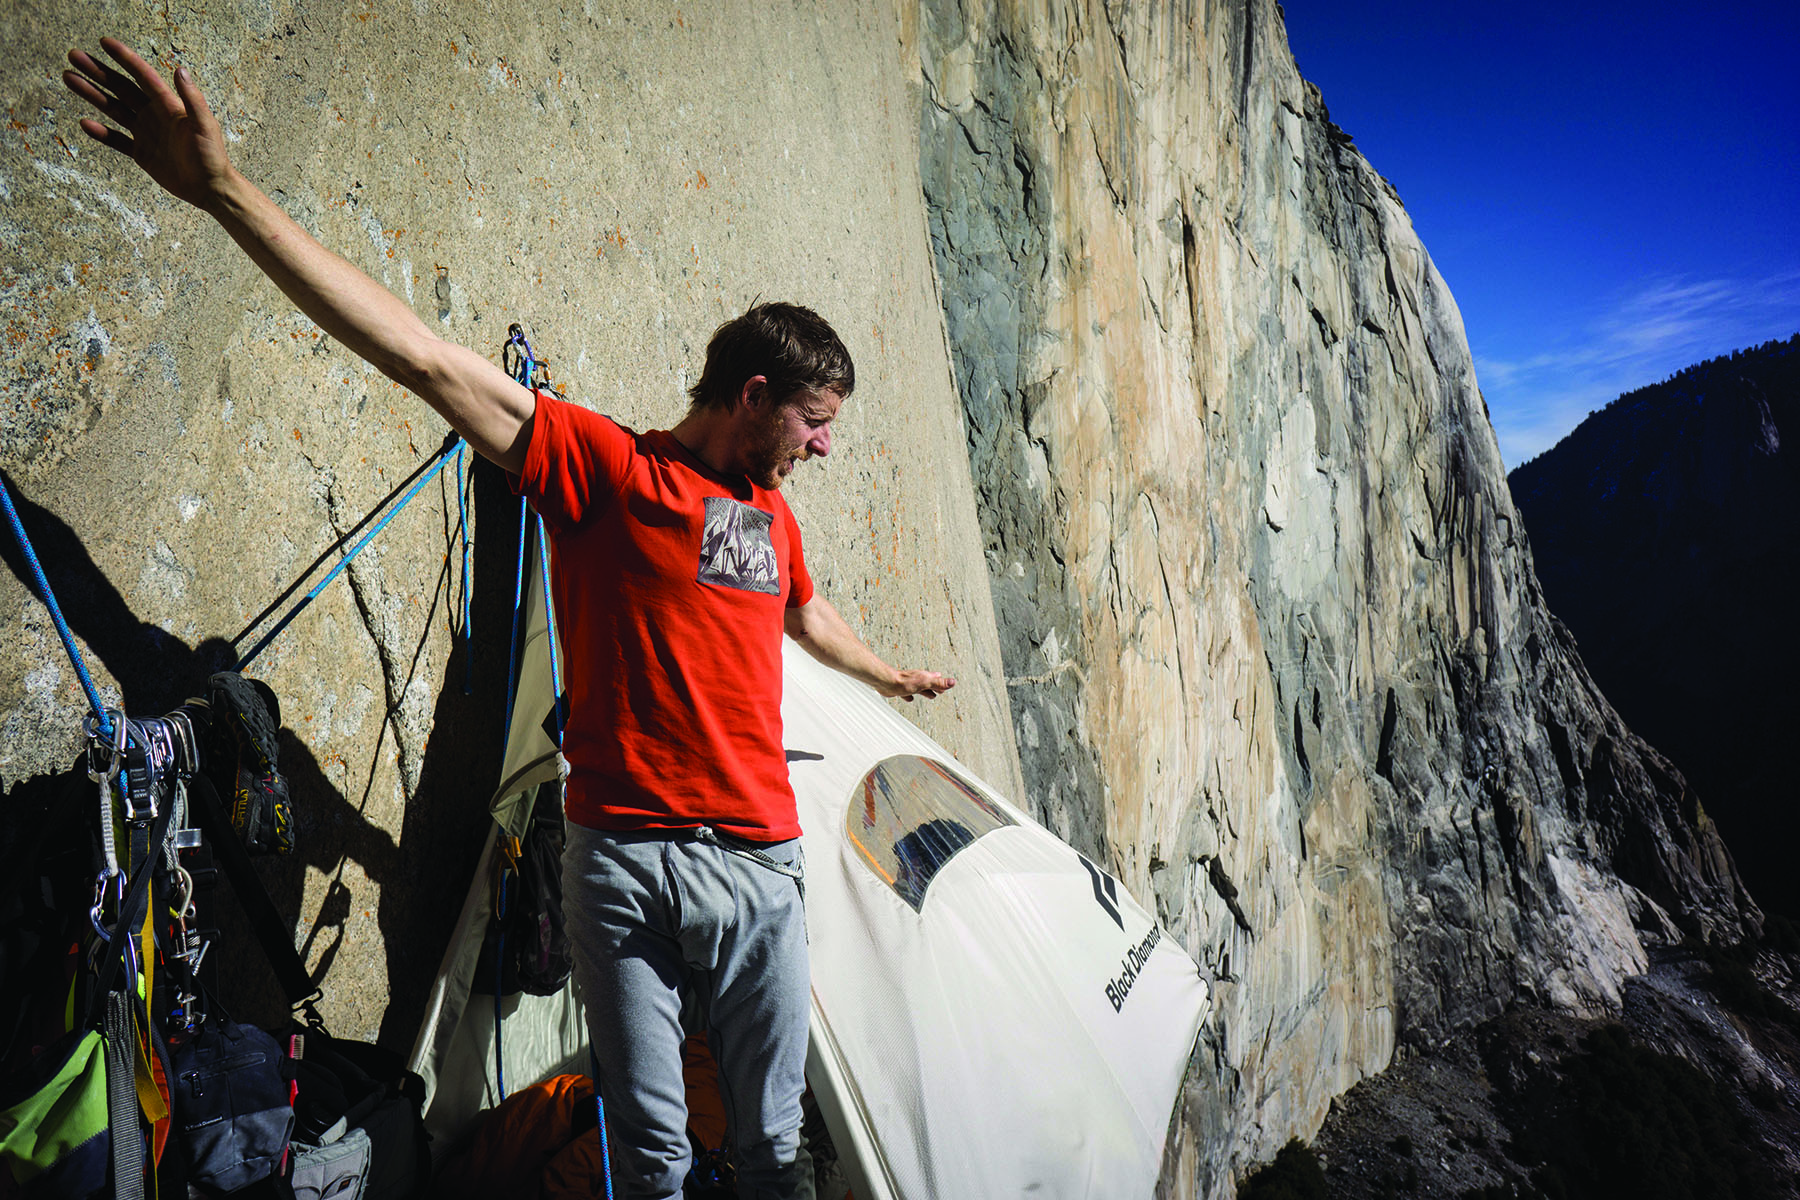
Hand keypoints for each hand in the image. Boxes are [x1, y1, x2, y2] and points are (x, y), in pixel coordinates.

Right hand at [63, 38, 234, 210]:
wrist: (211, 188)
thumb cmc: (212, 156)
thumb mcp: (205, 125)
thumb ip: (192, 99)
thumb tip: (180, 70)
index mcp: (169, 105)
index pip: (142, 76)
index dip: (125, 58)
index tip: (104, 42)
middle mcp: (154, 115)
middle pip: (121, 88)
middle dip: (98, 72)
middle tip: (74, 56)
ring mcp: (146, 133)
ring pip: (113, 109)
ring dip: (92, 94)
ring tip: (69, 78)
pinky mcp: (142, 153)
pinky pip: (116, 140)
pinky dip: (101, 133)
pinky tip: (85, 123)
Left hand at [880, 669, 955, 701]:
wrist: (886, 682)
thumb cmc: (905, 682)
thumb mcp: (925, 683)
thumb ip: (939, 683)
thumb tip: (953, 682)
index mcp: (925, 677)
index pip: (936, 680)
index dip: (942, 684)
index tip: (946, 687)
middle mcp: (917, 679)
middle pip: (929, 684)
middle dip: (935, 687)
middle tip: (940, 691)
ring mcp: (908, 684)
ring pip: (919, 688)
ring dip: (924, 691)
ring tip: (929, 695)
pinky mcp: (900, 689)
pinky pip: (907, 693)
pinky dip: (910, 696)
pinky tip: (909, 698)